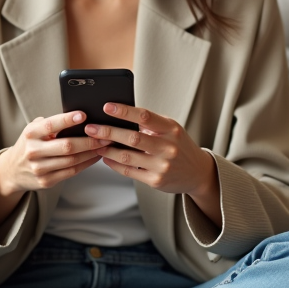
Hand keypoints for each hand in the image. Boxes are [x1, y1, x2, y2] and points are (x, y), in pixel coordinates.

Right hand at [0, 111, 111, 197]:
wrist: (12, 170)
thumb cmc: (29, 144)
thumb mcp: (33, 130)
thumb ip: (51, 124)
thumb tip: (80, 118)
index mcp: (30, 134)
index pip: (50, 125)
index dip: (67, 120)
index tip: (83, 115)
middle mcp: (33, 151)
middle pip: (66, 146)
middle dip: (89, 140)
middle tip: (105, 135)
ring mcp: (39, 168)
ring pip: (72, 160)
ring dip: (91, 152)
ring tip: (105, 145)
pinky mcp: (46, 181)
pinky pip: (71, 171)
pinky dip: (86, 163)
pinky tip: (95, 156)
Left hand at [86, 103, 220, 220]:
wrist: (197, 172)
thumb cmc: (178, 145)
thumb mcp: (171, 129)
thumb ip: (150, 124)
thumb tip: (119, 116)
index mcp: (171, 129)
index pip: (145, 116)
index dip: (124, 111)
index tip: (106, 106)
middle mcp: (168, 147)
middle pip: (133, 138)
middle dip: (108, 132)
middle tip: (91, 128)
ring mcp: (162, 165)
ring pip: (128, 156)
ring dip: (107, 149)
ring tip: (94, 143)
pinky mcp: (156, 181)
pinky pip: (129, 171)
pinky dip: (114, 164)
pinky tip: (105, 157)